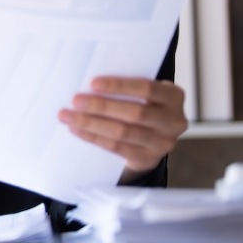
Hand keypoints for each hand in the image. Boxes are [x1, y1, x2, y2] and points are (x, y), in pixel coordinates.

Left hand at [58, 76, 187, 176]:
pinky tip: (77, 129)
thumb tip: (88, 83)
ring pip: (123, 132)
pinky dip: (94, 137)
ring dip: (91, 123)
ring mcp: (163, 143)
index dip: (120, 86)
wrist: (152, 137)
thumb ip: (126, 87)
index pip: (147, 89)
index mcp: (174, 97)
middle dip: (101, 106)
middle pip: (135, 113)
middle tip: (75, 100)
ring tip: (68, 116)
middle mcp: (174, 121)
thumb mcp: (142, 93)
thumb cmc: (141, 104)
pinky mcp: (148, 159)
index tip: (92, 83)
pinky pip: (117, 148)